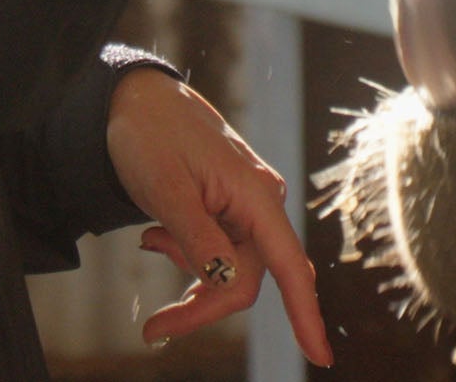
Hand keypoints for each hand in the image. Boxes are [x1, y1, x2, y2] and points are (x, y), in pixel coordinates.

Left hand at [105, 68, 333, 367]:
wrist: (136, 98)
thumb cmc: (151, 135)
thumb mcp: (166, 190)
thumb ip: (198, 240)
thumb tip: (228, 286)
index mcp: (255, 193)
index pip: (286, 264)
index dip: (304, 313)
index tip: (319, 359)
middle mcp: (261, 200)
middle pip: (246, 276)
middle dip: (204, 303)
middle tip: (155, 329)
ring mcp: (248, 203)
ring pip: (230, 267)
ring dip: (190, 271)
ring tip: (150, 239)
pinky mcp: (231, 206)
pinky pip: (219, 249)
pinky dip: (189, 253)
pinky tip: (158, 234)